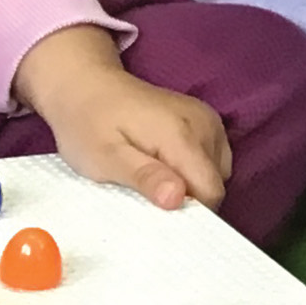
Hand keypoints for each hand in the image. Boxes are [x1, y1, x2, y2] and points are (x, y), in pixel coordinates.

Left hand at [10, 26, 230, 209]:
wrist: (86, 85)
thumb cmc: (88, 126)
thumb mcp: (104, 158)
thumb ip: (144, 177)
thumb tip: (177, 199)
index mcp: (182, 135)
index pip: (211, 190)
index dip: (190, 212)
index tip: (158, 219)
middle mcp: (205, 125)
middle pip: (216, 181)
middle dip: (190, 199)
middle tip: (147, 197)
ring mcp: (209, 119)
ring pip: (218, 171)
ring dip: (193, 184)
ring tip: (154, 180)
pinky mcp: (206, 118)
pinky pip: (214, 156)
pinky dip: (195, 170)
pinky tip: (166, 166)